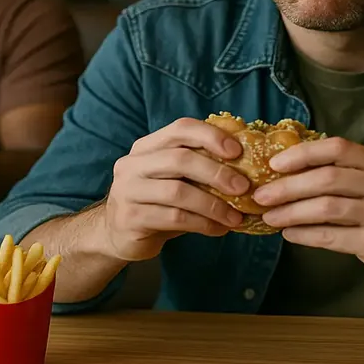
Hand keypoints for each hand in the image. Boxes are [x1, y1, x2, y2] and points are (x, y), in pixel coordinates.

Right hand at [98, 118, 250, 261]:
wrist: (117, 234)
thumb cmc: (155, 203)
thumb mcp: (173, 180)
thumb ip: (198, 168)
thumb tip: (246, 164)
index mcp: (146, 147)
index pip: (180, 129)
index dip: (210, 136)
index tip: (238, 151)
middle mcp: (132, 164)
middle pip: (179, 159)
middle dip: (216, 172)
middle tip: (243, 187)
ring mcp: (128, 191)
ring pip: (178, 192)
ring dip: (213, 205)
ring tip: (235, 217)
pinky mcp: (130, 218)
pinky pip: (174, 218)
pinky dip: (202, 224)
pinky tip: (219, 229)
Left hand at [252, 137, 363, 299]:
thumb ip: (347, 176)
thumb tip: (289, 171)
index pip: (339, 148)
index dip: (303, 154)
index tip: (275, 164)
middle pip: (328, 178)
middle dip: (288, 186)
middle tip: (261, 195)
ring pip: (326, 208)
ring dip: (291, 212)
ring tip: (270, 217)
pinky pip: (331, 236)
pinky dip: (304, 234)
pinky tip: (289, 234)